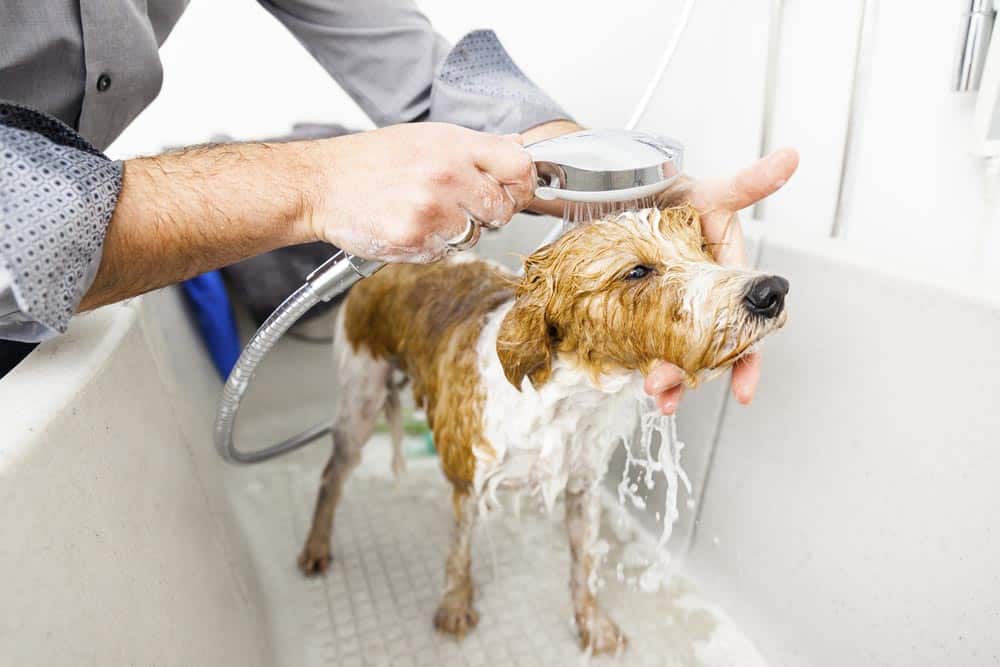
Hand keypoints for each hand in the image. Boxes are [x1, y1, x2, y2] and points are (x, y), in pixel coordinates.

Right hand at [311, 123, 535, 262]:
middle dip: (487, 211)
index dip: (521, 182)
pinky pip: (446, 252)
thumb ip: (475, 146)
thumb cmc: (372, 160)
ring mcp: (431, 211)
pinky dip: (433, 245)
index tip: (512, 188)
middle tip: (458, 203)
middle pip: (503, 208)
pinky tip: (411, 225)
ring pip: (476, 235)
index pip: (519, 166)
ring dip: (458, 231)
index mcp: (454, 146)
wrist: (323, 184)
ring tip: (426, 212)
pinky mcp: (415, 240)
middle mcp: (446, 176)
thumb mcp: (427, 137)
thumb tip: (518, 148)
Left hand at [644, 148, 799, 413]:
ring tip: (654, 393)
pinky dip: (639, 362)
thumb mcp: (710, 192)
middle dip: (692, 374)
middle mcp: (701, 299)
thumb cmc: (673, 191)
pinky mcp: (636, 310)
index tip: (744, 391)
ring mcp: (667, 307)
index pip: (742, 326)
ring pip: (673, 351)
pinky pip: (642, 342)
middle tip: (668, 389)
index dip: (746, 360)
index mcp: (726, 279)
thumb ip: (748, 183)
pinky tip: (632, 377)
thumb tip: (789, 158)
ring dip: (666, 376)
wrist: (620, 189)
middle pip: (704, 347)